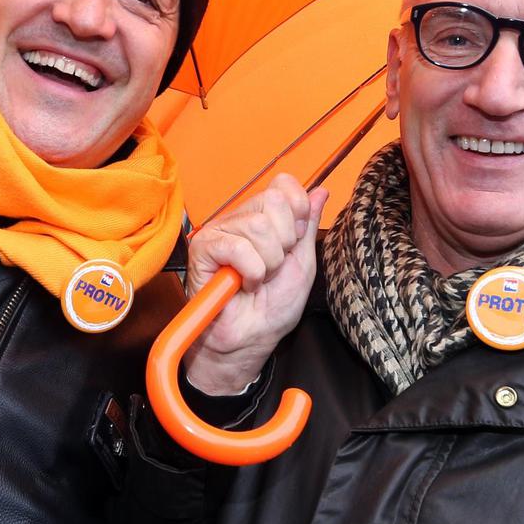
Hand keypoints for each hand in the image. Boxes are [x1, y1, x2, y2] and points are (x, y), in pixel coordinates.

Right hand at [183, 174, 327, 394]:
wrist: (250, 339)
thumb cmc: (273, 307)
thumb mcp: (302, 262)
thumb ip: (307, 225)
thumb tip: (320, 191)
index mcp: (264, 217)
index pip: (283, 185)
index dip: (297, 211)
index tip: (293, 244)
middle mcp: (241, 218)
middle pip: (273, 201)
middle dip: (284, 242)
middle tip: (273, 267)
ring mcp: (220, 231)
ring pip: (257, 225)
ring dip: (267, 262)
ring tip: (258, 278)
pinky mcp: (204, 248)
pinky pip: (237, 246)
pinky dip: (250, 271)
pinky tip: (243, 283)